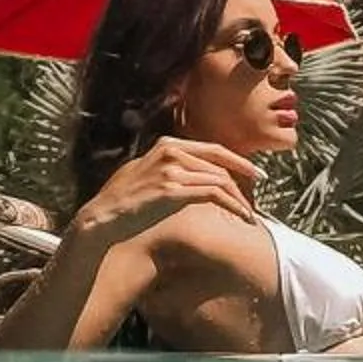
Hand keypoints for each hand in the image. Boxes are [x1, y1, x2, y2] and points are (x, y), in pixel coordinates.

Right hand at [75, 137, 263, 243]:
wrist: (104, 216)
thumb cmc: (126, 201)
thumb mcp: (149, 174)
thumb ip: (173, 169)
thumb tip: (196, 174)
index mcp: (168, 145)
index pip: (212, 150)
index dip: (237, 161)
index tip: (255, 172)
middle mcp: (171, 152)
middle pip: (220, 164)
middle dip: (243, 179)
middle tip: (258, 194)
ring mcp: (171, 169)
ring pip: (220, 179)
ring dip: (238, 198)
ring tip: (248, 213)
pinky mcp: (172, 189)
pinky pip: (213, 193)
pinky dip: (232, 204)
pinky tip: (240, 215)